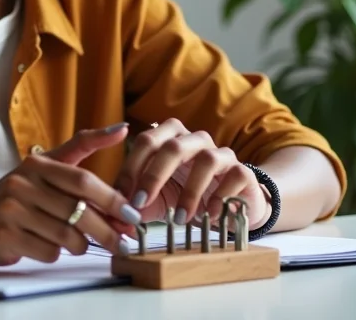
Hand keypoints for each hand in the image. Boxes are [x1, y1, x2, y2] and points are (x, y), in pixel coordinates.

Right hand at [0, 125, 141, 265]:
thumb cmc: (16, 194)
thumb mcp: (45, 166)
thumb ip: (82, 149)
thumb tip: (122, 128)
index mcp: (38, 165)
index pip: (83, 181)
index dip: (112, 199)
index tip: (132, 215)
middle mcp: (24, 183)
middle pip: (79, 211)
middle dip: (107, 230)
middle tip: (123, 241)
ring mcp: (13, 210)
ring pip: (67, 236)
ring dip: (80, 245)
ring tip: (79, 243)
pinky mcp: (6, 235)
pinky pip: (49, 252)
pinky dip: (56, 253)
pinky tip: (46, 245)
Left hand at [114, 119, 269, 228]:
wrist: (229, 205)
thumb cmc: (185, 196)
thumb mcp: (157, 198)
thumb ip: (136, 200)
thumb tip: (112, 211)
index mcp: (170, 137)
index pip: (146, 141)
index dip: (131, 167)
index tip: (121, 197)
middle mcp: (194, 139)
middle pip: (172, 145)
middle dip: (153, 175)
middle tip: (141, 203)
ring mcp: (220, 153)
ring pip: (206, 159)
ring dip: (190, 191)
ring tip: (180, 219)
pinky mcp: (242, 171)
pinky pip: (234, 176)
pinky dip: (220, 197)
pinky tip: (209, 216)